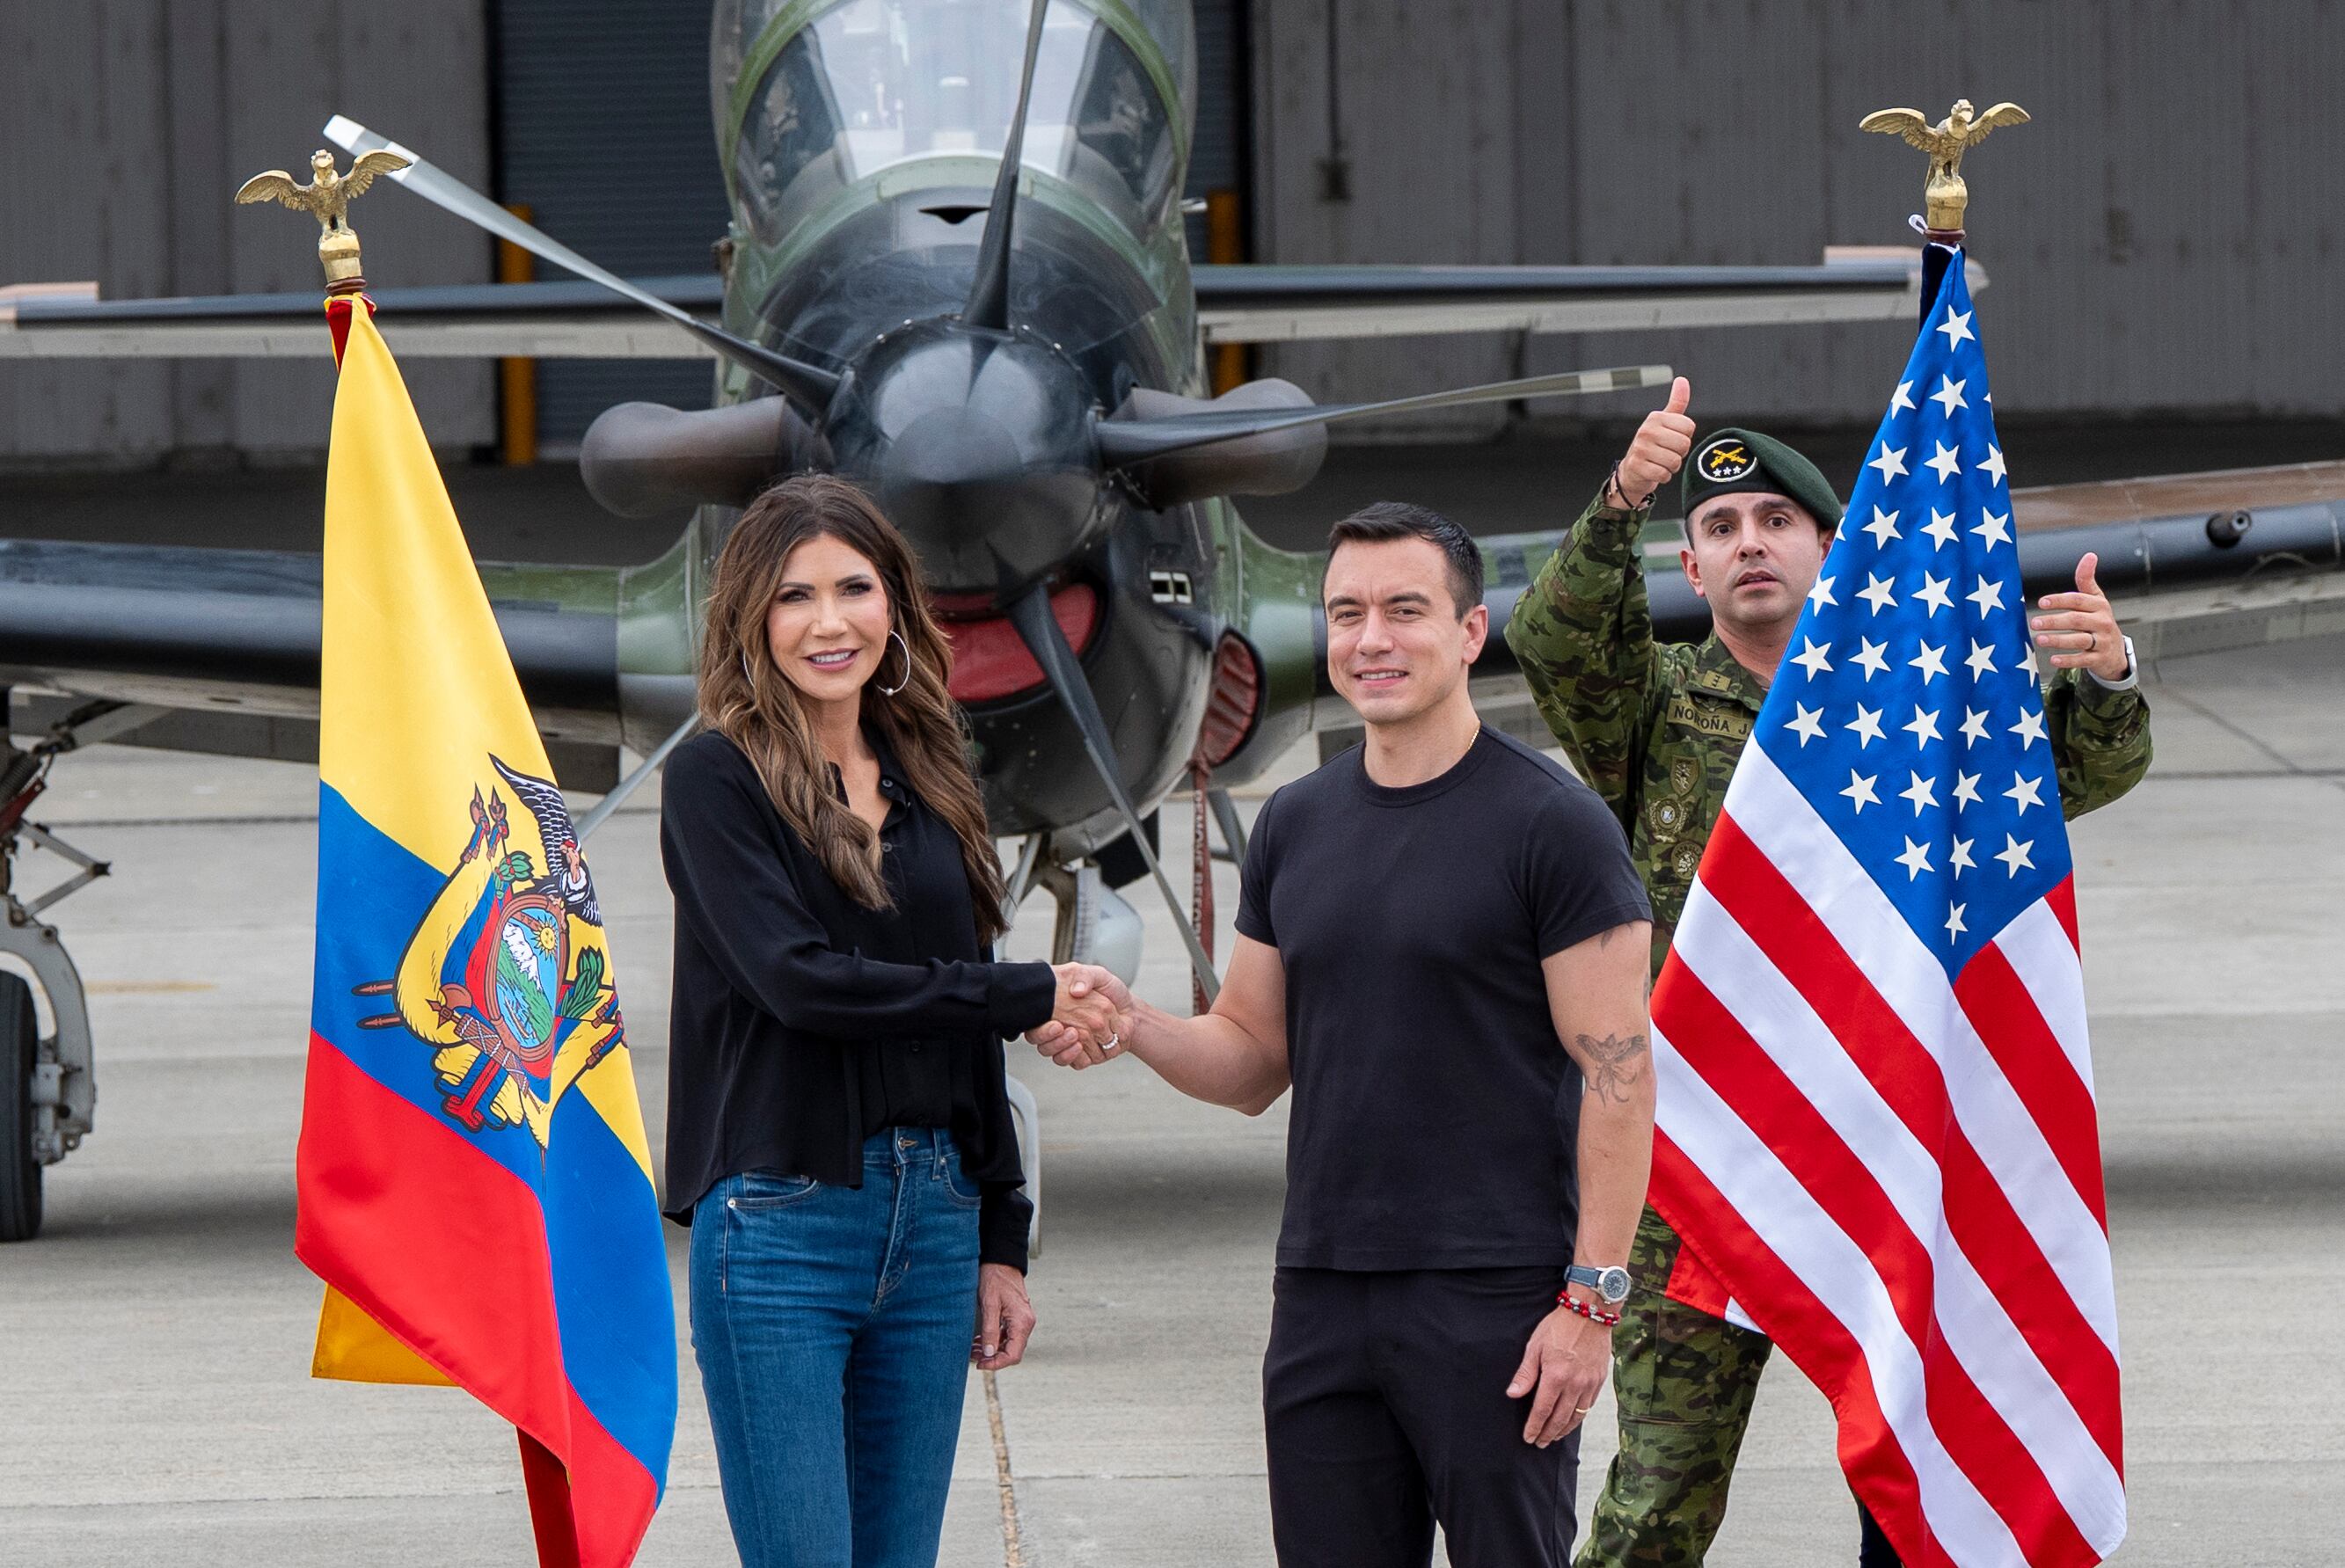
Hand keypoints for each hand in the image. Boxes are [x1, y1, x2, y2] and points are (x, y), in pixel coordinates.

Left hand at [972, 1262, 1034, 1369]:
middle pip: (1012, 1352)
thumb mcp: (989, 1305)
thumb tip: (989, 1353)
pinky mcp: (1016, 1318)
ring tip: (973, 1349)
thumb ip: (990, 1331)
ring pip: (1009, 1346)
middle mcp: (1025, 1323)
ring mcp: (1022, 1321)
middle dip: (992, 1358)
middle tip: (973, 1356)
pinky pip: (1007, 1336)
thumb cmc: (995, 1278)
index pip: (1013, 1355)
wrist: (1000, 1261)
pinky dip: (994, 1341)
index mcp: (1022, 1322)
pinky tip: (980, 1340)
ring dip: (992, 1350)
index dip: (996, 1363)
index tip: (980, 1364)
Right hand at [1028, 964, 1131, 1068]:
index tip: (1054, 1023)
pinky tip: (1081, 1047)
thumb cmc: (1111, 991)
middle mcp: (1061, 1029)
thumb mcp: (1098, 975)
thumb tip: (1076, 990)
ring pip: (1058, 1056)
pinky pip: (1076, 1064)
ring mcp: (1072, 1044)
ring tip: (1076, 1035)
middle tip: (1065, 1029)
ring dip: (1065, 1048)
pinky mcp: (1085, 1056)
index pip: (1035, 1027)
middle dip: (1054, 1040)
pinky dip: (1077, 1057)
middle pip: (1044, 1045)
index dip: (1040, 1030)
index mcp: (1057, 1010)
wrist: (1129, 1008)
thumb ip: (1085, 977)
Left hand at [1506, 1302, 1611, 1446]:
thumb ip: (1525, 1373)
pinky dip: (1579, 1417)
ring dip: (1564, 1430)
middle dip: (1548, 1433)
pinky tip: (1572, 1420)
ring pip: (1576, 1416)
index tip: (1529, 1438)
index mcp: (1556, 1377)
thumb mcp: (1535, 1346)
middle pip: (1560, 1419)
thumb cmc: (1558, 1326)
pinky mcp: (1599, 1381)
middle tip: (1540, 1443)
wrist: (1590, 1314)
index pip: (1542, 1410)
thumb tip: (1513, 1394)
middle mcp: (1575, 1385)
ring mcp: (1589, 1384)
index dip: (1535, 1427)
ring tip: (1554, 1437)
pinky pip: (1589, 1406)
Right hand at [1606, 376, 1694, 510]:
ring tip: (1661, 463)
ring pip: (1675, 461)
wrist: (1632, 471)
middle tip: (1667, 453)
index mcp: (1656, 417)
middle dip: (1679, 454)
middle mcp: (1646, 430)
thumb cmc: (1653, 445)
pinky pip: (1664, 474)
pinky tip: (1655, 472)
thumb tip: (1682, 380)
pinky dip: (1663, 477)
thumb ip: (1677, 403)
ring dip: (1672, 467)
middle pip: (1684, 445)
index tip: (1672, 440)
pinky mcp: (1637, 466)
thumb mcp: (1665, 422)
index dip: (1685, 437)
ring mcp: (1640, 448)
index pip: (1689, 427)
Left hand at [2030, 553, 2130, 681]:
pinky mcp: (2100, 659)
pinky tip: (2053, 659)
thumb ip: (2087, 580)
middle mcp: (2103, 622)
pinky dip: (2068, 660)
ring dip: (2058, 640)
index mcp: (2099, 605)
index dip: (2060, 600)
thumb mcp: (2096, 600)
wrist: (2115, 652)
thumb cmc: (2099, 621)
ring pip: (2079, 640)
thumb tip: (2090, 555)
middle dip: (2054, 621)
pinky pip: (2084, 660)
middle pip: (2076, 620)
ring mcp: (2103, 641)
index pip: (2078, 600)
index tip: (2041, 602)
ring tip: (2039, 639)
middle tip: (2034, 623)